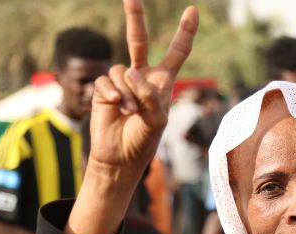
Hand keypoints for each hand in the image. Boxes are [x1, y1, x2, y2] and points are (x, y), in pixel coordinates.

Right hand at [67, 1, 197, 233]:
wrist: (121, 156)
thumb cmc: (144, 139)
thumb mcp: (157, 119)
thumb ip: (149, 95)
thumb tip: (131, 72)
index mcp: (162, 81)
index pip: (176, 52)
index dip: (184, 33)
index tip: (192, 12)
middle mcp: (141, 76)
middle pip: (137, 40)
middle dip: (135, 18)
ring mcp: (121, 82)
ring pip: (122, 71)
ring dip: (127, 93)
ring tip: (129, 112)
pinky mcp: (102, 90)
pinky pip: (106, 81)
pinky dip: (112, 94)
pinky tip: (115, 107)